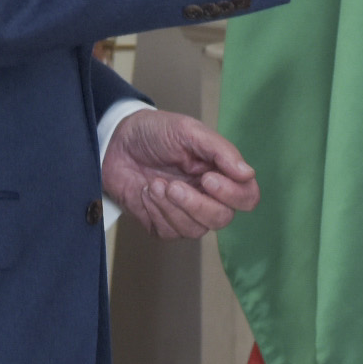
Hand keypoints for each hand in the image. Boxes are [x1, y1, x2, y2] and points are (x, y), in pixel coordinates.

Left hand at [102, 106, 260, 239]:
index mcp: (220, 172)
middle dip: (197, 205)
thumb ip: (220, 150)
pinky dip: (156, 212)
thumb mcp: (188, 131)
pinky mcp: (162, 224)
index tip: (208, 178)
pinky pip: (169, 232)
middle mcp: (208, 196)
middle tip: (173, 186)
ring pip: (196, 230)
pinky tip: (146, 192)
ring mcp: (185, 213)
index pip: (246, 196)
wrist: (114, 142)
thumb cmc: (154, 132)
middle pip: (222, 218)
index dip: (232, 194)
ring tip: (154, 184)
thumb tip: (248, 173)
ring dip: (172, 207)